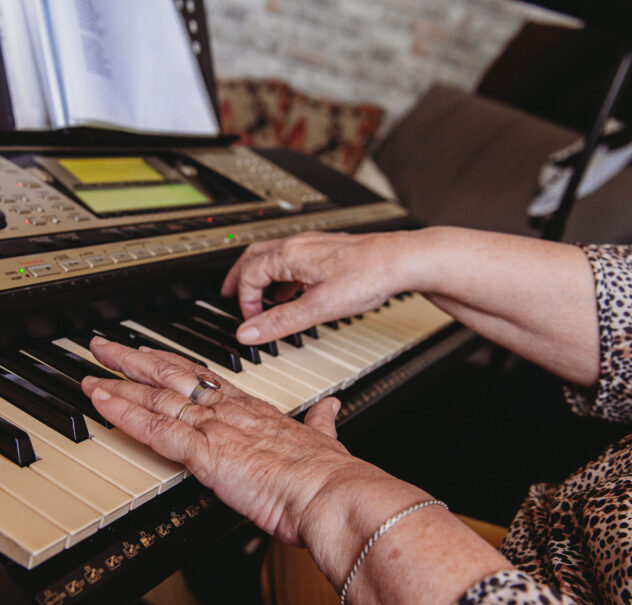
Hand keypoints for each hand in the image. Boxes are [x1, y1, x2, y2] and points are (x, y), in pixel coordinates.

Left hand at [80, 336, 367, 545]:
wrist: (329, 491)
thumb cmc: (328, 474)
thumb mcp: (326, 438)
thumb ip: (322, 420)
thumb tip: (330, 407)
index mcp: (252, 408)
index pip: (202, 377)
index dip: (172, 363)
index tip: (153, 354)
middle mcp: (227, 410)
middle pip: (170, 374)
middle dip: (133, 359)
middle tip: (105, 346)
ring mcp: (213, 427)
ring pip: (154, 396)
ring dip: (117, 383)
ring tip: (89, 371)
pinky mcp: (203, 452)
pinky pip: (154, 429)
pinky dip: (124, 414)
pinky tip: (102, 403)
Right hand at [219, 230, 416, 344]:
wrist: (404, 260)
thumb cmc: (368, 276)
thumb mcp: (317, 307)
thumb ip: (280, 321)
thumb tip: (248, 332)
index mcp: (289, 254)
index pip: (248, 275)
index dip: (244, 301)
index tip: (251, 322)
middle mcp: (298, 244)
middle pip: (253, 257)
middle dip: (238, 279)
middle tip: (228, 295)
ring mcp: (314, 245)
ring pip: (274, 257)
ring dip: (261, 277)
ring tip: (259, 297)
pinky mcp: (329, 251)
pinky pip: (294, 260)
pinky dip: (283, 276)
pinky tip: (295, 292)